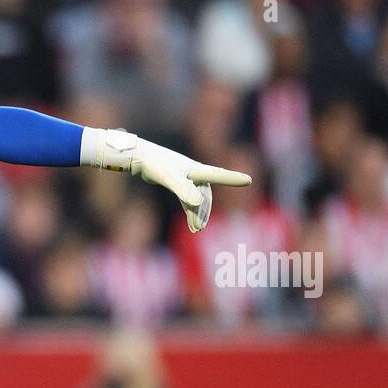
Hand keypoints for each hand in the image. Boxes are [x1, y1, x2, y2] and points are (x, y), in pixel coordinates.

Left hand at [82, 128, 251, 232]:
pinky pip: (188, 197)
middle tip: (198, 228)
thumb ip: (184, 191)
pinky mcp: (176, 180)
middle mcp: (194, 172)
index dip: (232, 179)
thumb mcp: (169, 178)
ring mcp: (186, 177)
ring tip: (195, 229)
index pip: (218, 175)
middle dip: (204, 212)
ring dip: (197, 213)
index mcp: (196, 170)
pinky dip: (190, 208)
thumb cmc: (155, 165)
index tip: (248, 180)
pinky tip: (190, 220)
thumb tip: (197, 204)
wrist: (139, 157)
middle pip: (205, 195)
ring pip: (197, 197)